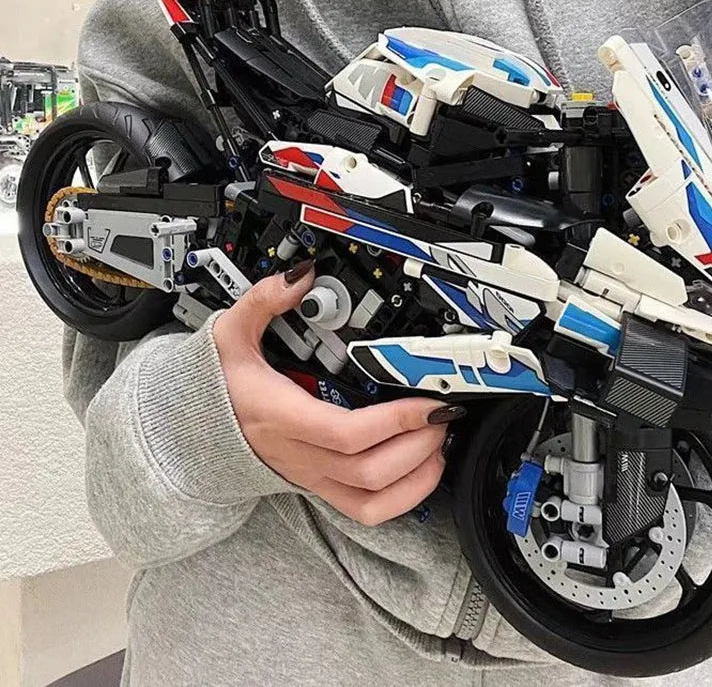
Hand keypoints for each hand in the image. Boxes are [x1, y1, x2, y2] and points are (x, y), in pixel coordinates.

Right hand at [213, 261, 465, 524]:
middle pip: (369, 470)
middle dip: (418, 444)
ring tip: (437, 440)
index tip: (429, 400)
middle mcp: (300, 454)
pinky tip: (421, 469)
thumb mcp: (230, 335)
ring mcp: (312, 476)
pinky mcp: (321, 486)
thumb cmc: (216, 386)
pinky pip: (367, 511)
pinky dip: (404, 498)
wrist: (195, 430)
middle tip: (441, 414)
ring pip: (373, 500)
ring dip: (417, 475)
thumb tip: (302, 276)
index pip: (346, 433)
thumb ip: (263, 301)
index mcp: (282, 416)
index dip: (396, 420)